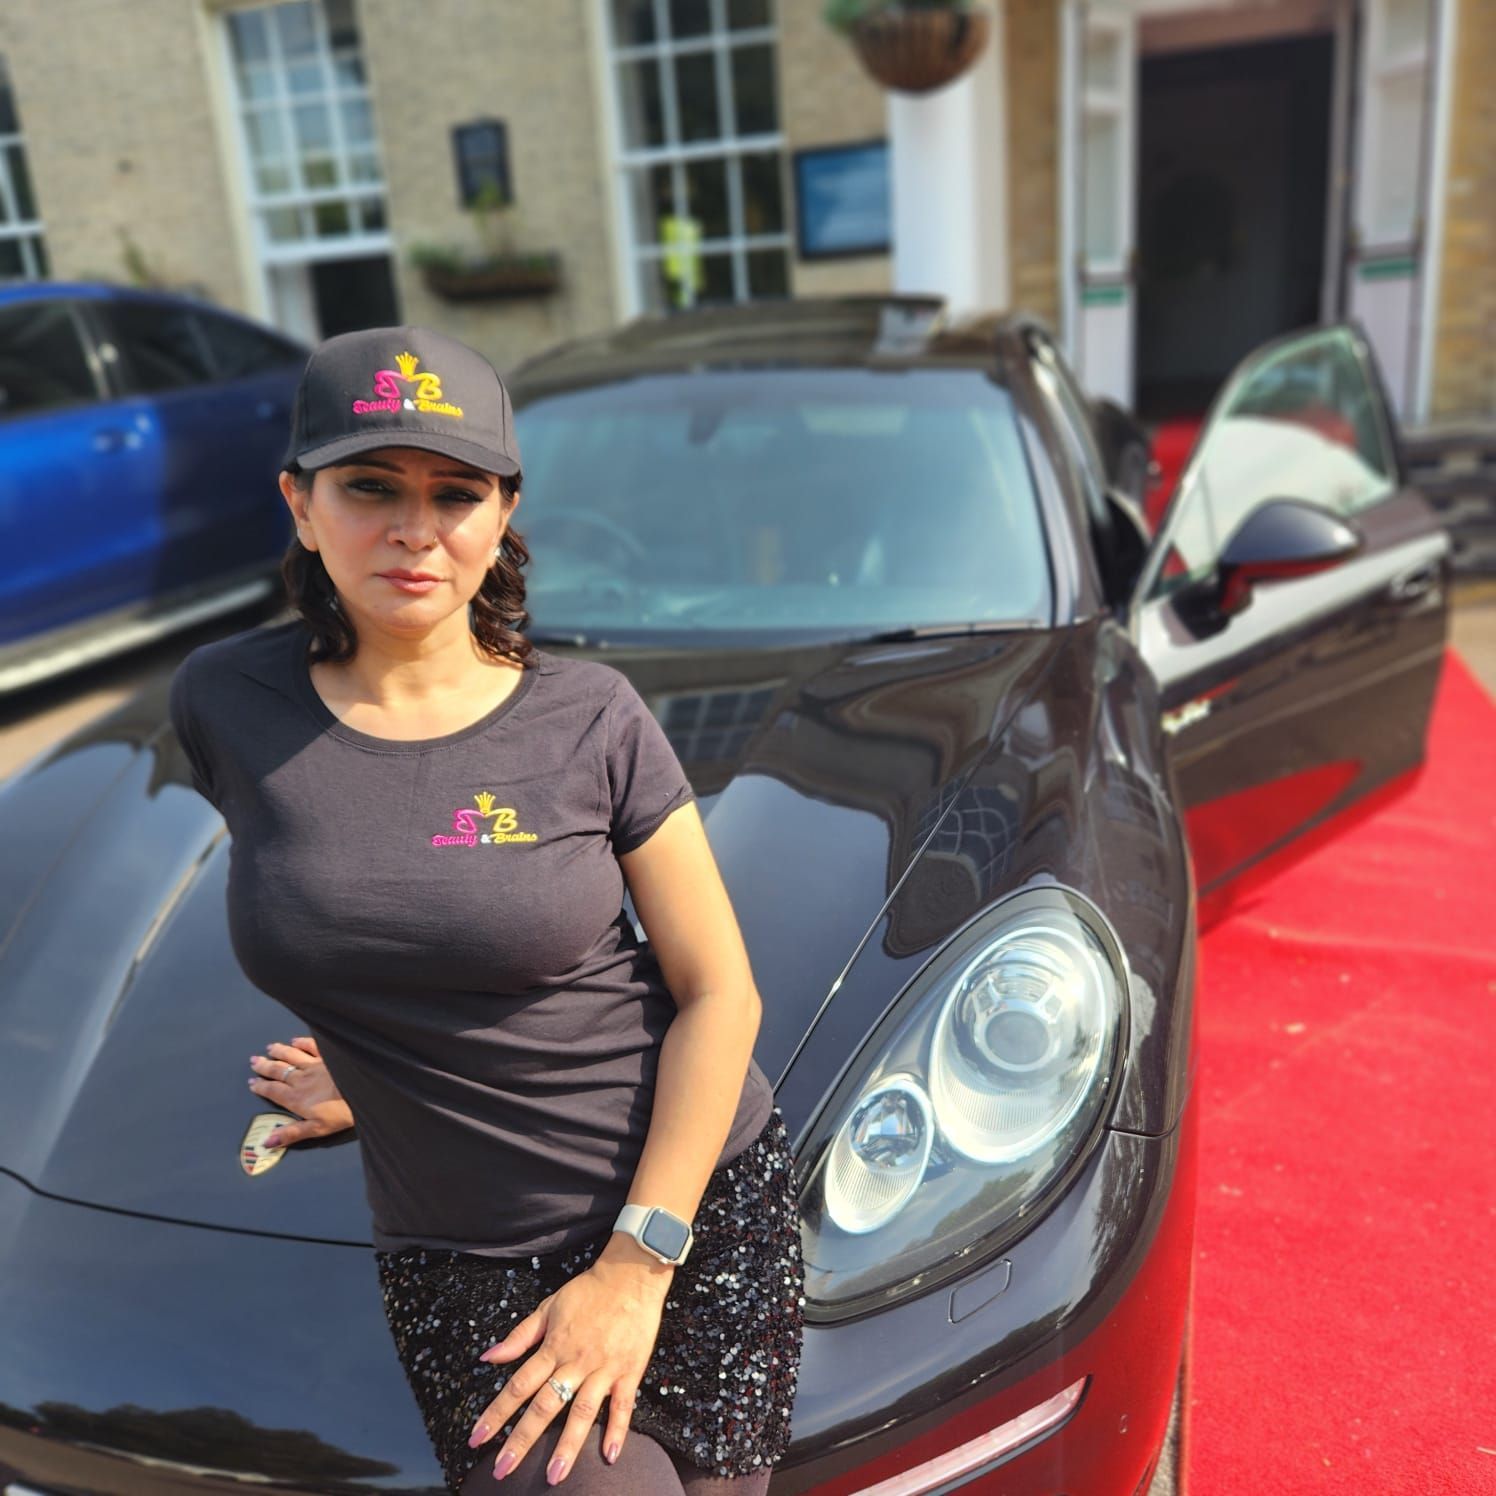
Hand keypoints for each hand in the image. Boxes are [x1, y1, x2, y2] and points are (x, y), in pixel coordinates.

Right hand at [247, 1035, 353, 1145]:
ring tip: (269, 1048)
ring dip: (279, 1052)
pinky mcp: (329, 1056)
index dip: (261, 1087)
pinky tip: (295, 1040)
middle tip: (254, 1061)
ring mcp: (315, 1065)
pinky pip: (312, 1046)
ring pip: (292, 1055)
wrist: (364, 1092)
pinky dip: (302, 1042)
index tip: (252, 1082)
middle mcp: (302, 1079)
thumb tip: (267, 1141)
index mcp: (296, 1097)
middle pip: (278, 1070)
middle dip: (265, 1066)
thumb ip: (290, 1133)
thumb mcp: (315, 1129)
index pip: (273, 1090)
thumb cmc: (342, 1113)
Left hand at [467, 1241, 673, 1483]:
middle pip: (544, 1406)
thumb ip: (520, 1336)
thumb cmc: (588, 1291)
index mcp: (553, 1347)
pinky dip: (617, 1430)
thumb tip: (488, 1357)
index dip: (496, 1414)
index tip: (477, 1439)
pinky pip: (623, 1405)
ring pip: (582, 1411)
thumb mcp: (548, 1307)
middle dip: (522, 1440)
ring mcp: (604, 1368)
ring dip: (567, 1445)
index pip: (518, 1386)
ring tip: (554, 1476)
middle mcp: (576, 1361)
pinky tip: (609, 1455)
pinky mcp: (629, 1371)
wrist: (631, 1275)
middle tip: (502, 1470)